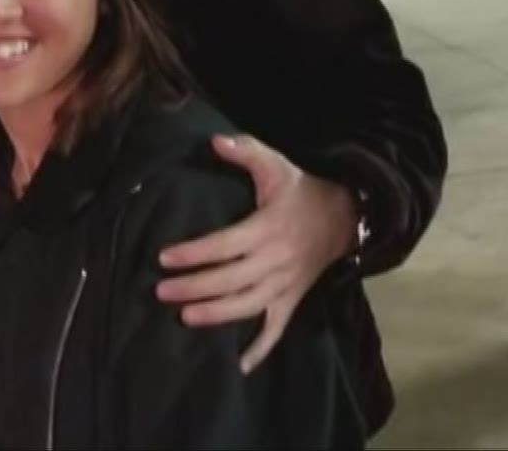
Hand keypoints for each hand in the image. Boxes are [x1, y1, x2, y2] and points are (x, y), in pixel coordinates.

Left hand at [155, 133, 356, 372]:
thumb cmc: (301, 190)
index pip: (225, 244)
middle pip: (232, 280)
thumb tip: (214, 141)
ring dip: (217, 315)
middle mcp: (276, 260)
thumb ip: (246, 151)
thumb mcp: (277, 164)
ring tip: (184, 317)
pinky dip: (260, 349)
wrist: (346, 216)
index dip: (195, 252)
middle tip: (161, 291)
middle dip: (195, 287)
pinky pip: (277, 328)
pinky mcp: (293, 299)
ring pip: (249, 306)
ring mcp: (286, 284)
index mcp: (268, 228)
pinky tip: (239, 366)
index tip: (163, 257)